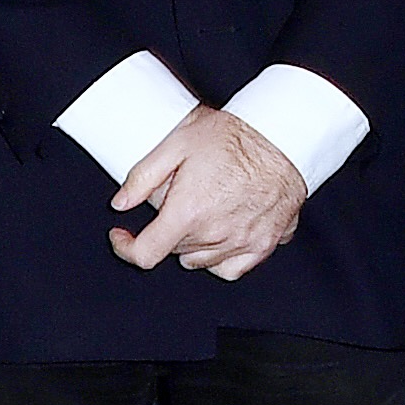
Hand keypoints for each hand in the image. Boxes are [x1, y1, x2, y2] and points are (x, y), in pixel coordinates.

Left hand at [108, 106, 306, 279]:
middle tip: (175, 200)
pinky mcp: (264, 244)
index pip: (146, 253)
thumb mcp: (177, 142)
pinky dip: (219, 258)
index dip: (126, 248)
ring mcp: (243, 243)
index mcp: (189, 212)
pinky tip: (219, 234)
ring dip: (191, 243)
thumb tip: (120, 203)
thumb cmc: (234, 135)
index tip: (122, 236)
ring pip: (200, 261)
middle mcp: (216, 234)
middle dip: (166, 230)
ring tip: (199, 211)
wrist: (284, 136)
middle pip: (174, 252)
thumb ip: (143, 176)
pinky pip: (231, 268)